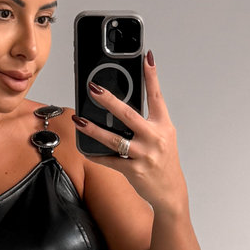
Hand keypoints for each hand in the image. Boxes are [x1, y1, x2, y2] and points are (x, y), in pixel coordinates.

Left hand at [74, 51, 187, 218]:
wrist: (170, 191)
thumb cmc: (164, 160)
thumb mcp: (163, 136)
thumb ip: (147, 121)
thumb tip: (121, 107)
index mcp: (163, 125)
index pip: (157, 96)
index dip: (152, 76)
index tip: (147, 58)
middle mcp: (155, 138)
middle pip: (128, 115)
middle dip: (109, 101)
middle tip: (93, 90)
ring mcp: (144, 155)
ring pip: (114, 139)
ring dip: (93, 129)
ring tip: (78, 120)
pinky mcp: (134, 170)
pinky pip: (110, 160)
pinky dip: (96, 155)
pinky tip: (86, 149)